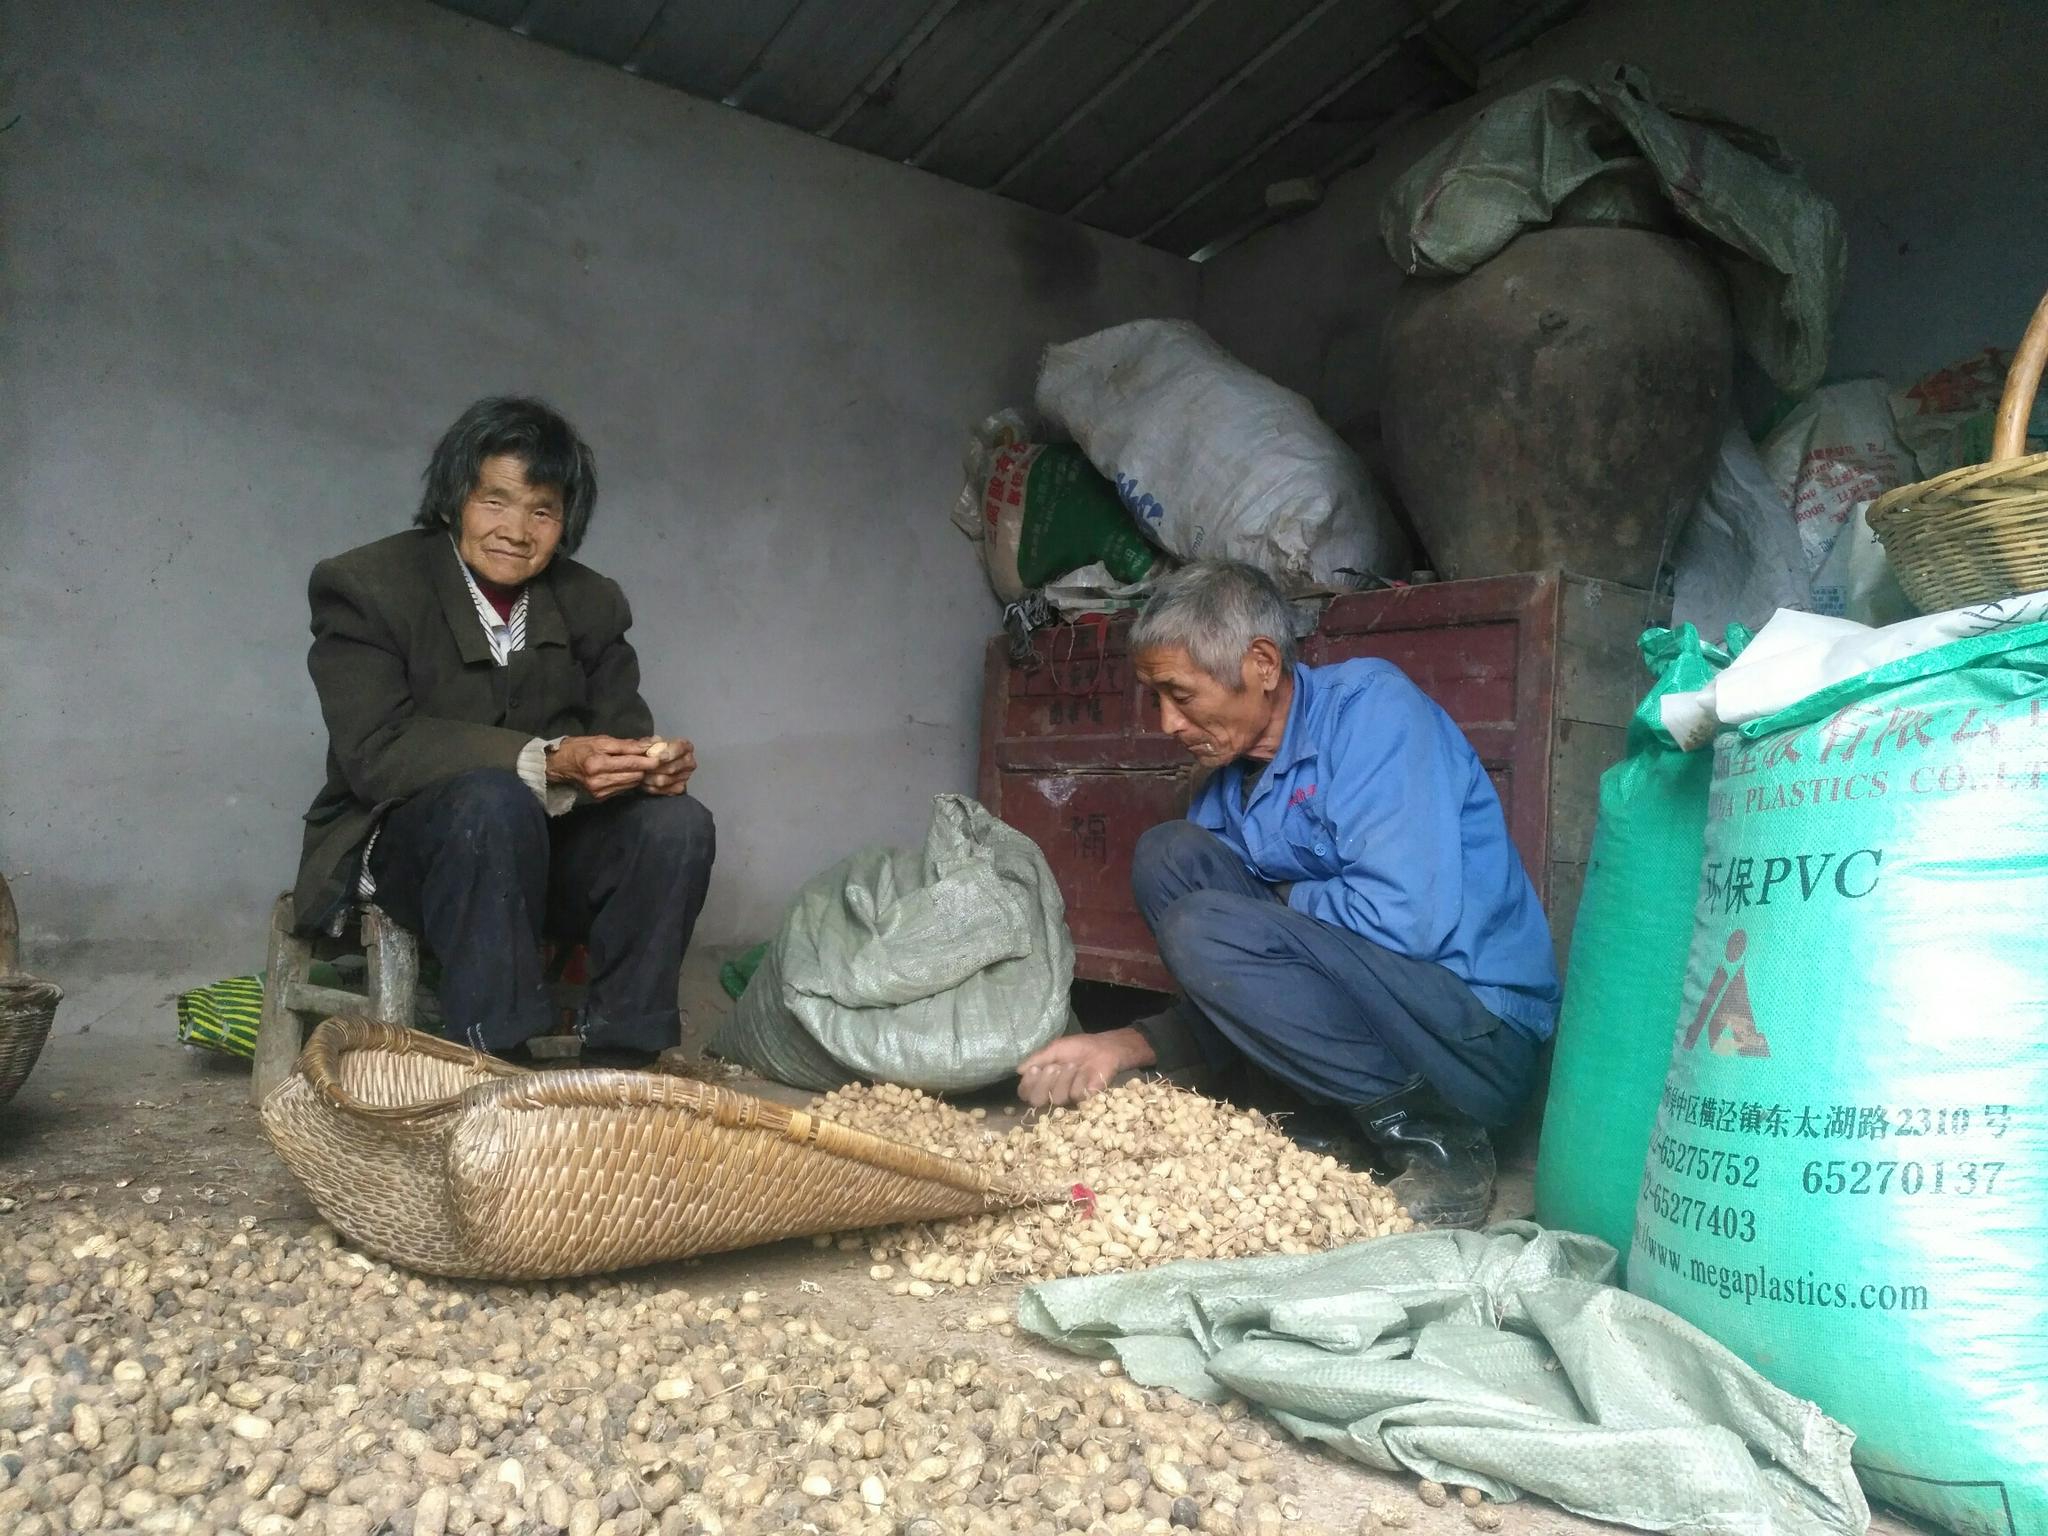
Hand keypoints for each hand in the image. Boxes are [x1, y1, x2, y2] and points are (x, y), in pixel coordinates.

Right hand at [545, 736, 653, 800]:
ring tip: (638, 765)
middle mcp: (598, 781)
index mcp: (597, 764)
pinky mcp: (600, 798)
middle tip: (650, 758)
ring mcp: (599, 792)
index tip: (660, 757)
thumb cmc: (580, 748)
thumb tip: (648, 746)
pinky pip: (623, 789)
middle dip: (644, 767)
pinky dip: (627, 781)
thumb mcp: (602, 741)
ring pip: (631, 784)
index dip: (647, 761)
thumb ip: (626, 745)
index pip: (630, 764)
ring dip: (637, 774)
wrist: (559, 765)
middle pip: (634, 776)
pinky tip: (626, 773)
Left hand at [640, 737, 696, 797]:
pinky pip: (663, 790)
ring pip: (664, 780)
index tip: (651, 754)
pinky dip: (651, 787)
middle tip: (641, 766)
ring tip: (640, 773)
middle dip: (652, 768)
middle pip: (671, 768)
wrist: (652, 763)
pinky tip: (645, 782)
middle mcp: (689, 762)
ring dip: (648, 778)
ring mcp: (686, 776)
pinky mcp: (679, 788)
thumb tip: (651, 744)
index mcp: (685, 747)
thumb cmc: (652, 751)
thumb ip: (649, 743)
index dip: (664, 753)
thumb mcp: (648, 743)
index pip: (678, 749)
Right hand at [1017, 1027, 1154, 1107]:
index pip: (1025, 1092)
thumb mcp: (1055, 1048)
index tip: (1034, 1069)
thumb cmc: (1078, 1047)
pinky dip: (1079, 1081)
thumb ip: (1037, 1058)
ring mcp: (1068, 1097)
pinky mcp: (1085, 1100)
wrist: (1104, 1048)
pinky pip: (1076, 1095)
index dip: (1027, 1085)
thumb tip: (1019, 1070)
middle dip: (1043, 1084)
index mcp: (1041, 1080)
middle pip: (1036, 1100)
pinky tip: (1085, 1071)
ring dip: (1063, 1079)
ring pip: (1057, 1098)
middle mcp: (1052, 1092)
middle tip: (1053, 1067)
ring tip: (1072, 1065)